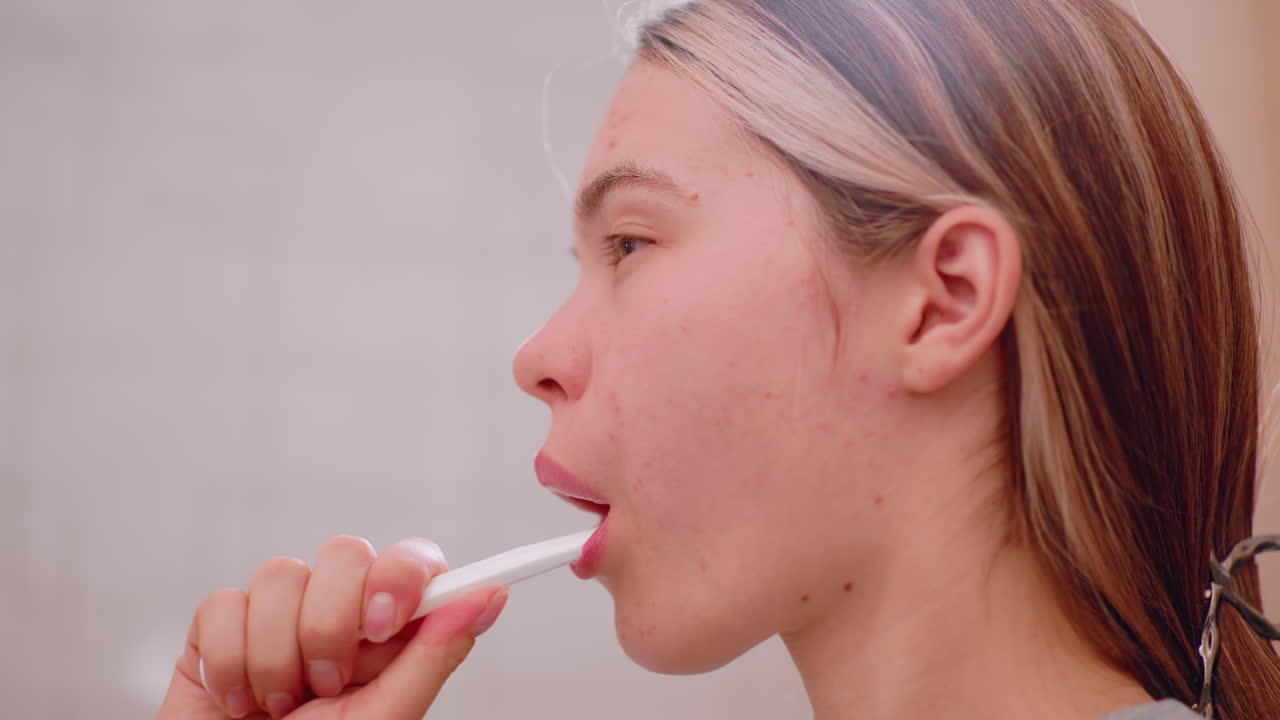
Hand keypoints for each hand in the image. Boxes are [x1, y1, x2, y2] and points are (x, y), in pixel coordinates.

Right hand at [156, 536, 507, 718]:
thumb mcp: (385, 716)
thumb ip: (434, 654)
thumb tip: (491, 595)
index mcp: (390, 632)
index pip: (412, 561)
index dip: (400, 575)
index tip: (384, 623)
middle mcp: (339, 612)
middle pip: (344, 552)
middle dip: (328, 625)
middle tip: (324, 685)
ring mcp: (280, 614)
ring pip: (279, 573)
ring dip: (275, 655)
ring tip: (279, 705)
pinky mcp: (222, 625)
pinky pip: (223, 604)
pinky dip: (229, 662)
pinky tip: (238, 700)